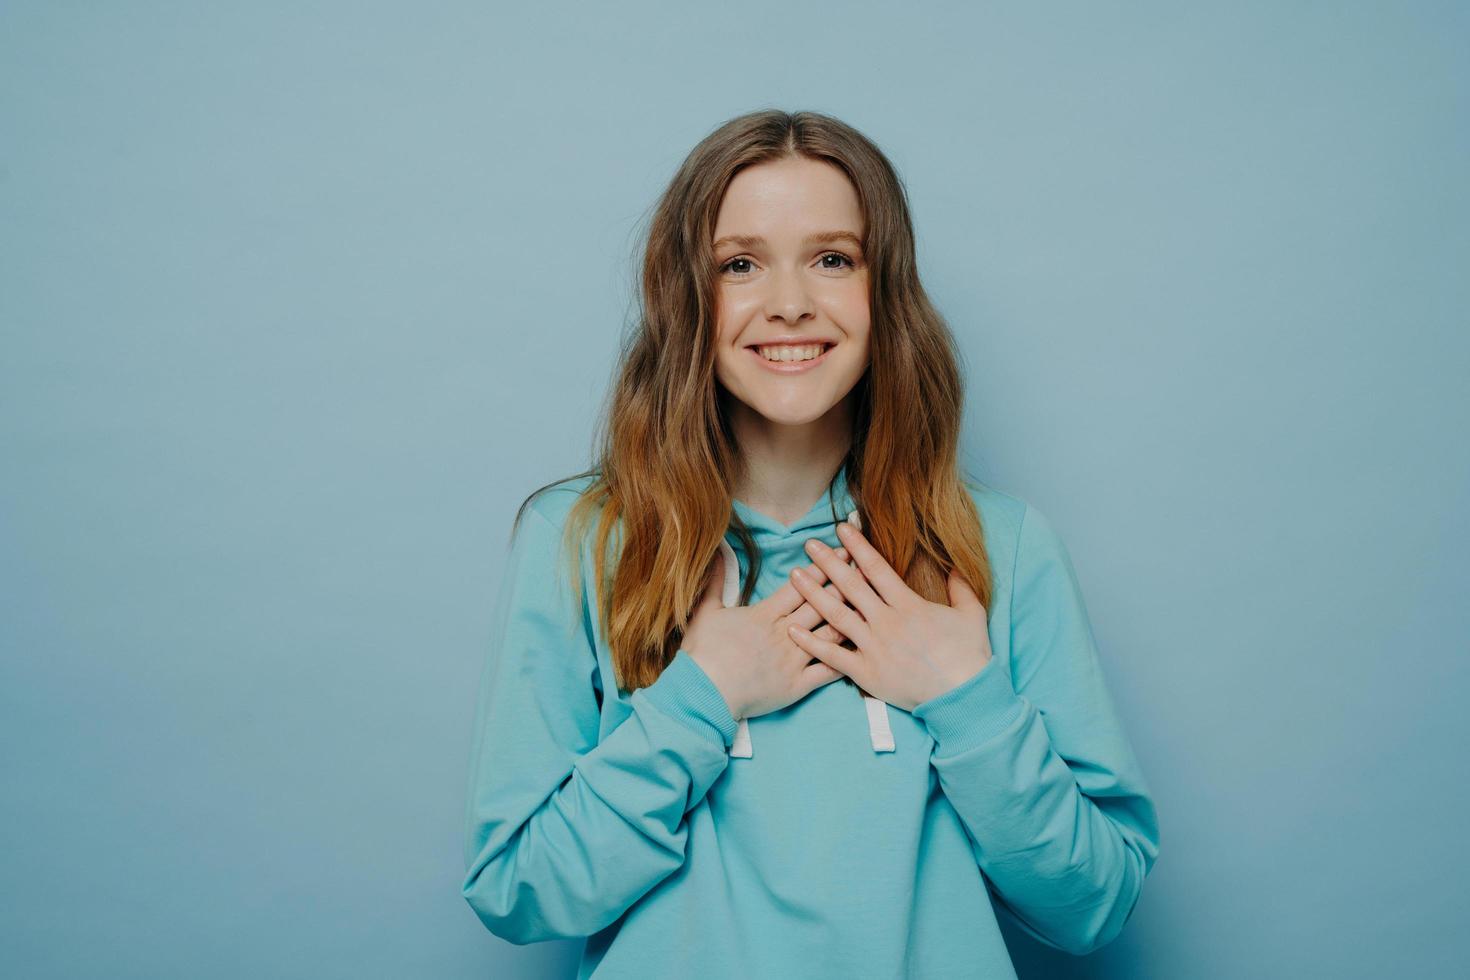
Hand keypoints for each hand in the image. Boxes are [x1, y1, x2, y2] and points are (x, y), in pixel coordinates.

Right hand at [683, 545, 859, 722]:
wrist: (703, 694)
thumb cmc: (702, 654)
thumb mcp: (705, 613)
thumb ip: (715, 582)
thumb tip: (716, 553)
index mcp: (764, 614)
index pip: (801, 586)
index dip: (822, 568)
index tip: (841, 552)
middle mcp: (784, 633)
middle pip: (821, 604)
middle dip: (845, 584)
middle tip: (865, 568)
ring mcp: (793, 660)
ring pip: (830, 634)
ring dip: (850, 617)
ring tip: (870, 604)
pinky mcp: (797, 686)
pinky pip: (827, 672)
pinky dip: (846, 660)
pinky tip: (864, 651)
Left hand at [785, 521, 993, 711]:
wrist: (964, 696)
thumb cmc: (969, 655)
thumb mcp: (971, 614)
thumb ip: (961, 587)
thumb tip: (955, 565)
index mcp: (909, 605)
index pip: (877, 568)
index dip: (858, 546)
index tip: (842, 528)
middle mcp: (887, 622)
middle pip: (850, 586)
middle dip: (828, 562)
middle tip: (809, 544)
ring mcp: (874, 648)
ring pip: (837, 616)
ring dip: (813, 594)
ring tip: (794, 575)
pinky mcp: (867, 674)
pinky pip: (833, 656)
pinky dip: (811, 643)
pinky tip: (792, 629)